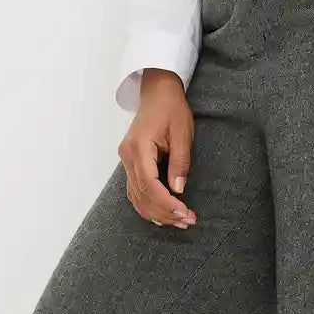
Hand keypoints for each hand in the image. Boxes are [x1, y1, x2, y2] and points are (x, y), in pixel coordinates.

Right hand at [118, 72, 196, 227]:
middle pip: (141, 195)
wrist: (158, 92)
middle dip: (164, 212)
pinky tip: (161, 214)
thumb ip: (179, 162)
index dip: (166, 203)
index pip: (149, 184)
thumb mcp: (182, 133)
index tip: (184, 213)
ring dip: (156, 212)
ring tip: (178, 221)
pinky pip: (135, 190)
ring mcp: (126, 160)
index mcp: (139, 147)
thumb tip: (178, 190)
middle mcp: (127, 156)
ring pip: (136, 196)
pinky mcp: (130, 162)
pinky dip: (147, 204)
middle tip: (187, 221)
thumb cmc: (171, 109)